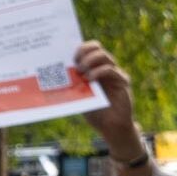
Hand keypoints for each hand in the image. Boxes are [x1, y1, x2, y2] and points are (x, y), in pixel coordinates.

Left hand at [76, 41, 146, 160]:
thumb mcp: (79, 97)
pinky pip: (111, 70)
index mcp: (94, 69)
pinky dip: (98, 72)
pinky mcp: (122, 81)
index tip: (69, 57)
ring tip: (80, 70)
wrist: (111, 127)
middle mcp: (105, 68)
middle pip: (96, 48)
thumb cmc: (94, 113)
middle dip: (84, 51)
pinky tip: (89, 79)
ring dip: (90, 60)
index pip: (89, 49)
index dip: (79, 49)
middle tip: (75, 62)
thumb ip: (73, 85)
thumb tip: (54, 75)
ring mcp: (115, 74)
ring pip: (104, 56)